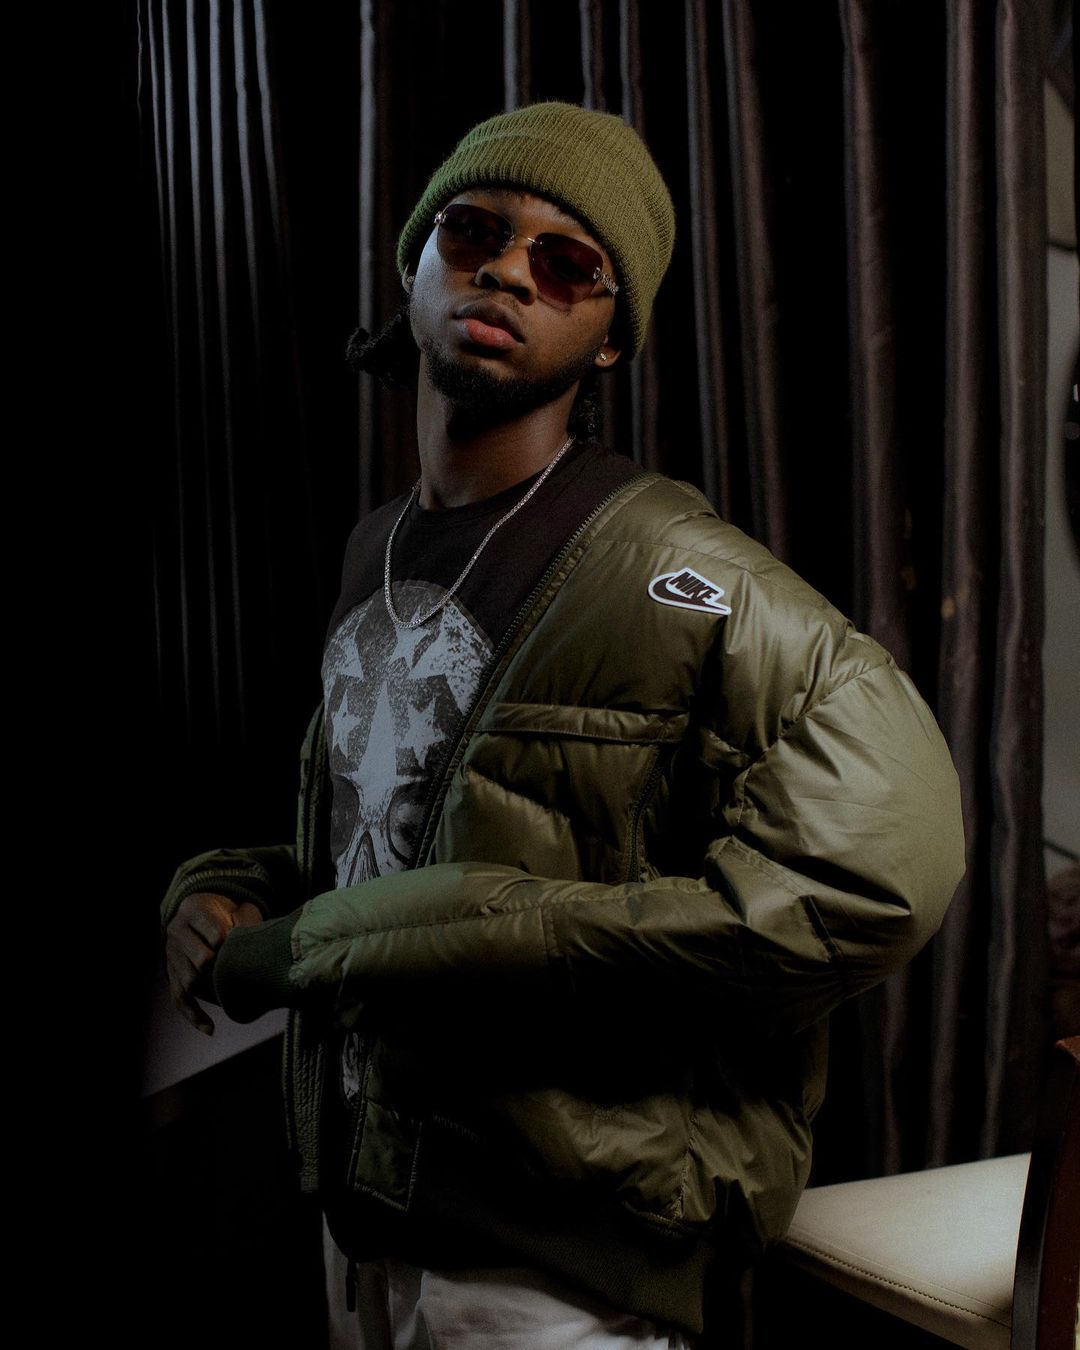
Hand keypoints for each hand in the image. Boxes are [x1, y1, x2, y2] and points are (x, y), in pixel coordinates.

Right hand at [165, 892, 262, 1035]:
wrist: (199, 914)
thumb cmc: (227, 913)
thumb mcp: (237, 908)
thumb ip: (246, 919)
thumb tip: (254, 938)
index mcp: (193, 911)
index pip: (215, 932)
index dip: (234, 943)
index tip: (246, 949)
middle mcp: (177, 933)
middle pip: (200, 958)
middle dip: (224, 969)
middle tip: (242, 975)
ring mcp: (172, 955)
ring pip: (189, 980)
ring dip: (211, 993)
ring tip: (233, 1001)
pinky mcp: (172, 975)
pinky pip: (179, 999)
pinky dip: (194, 1015)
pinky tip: (210, 1029)